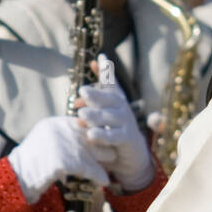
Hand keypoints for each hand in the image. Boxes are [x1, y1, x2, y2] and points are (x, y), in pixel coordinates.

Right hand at [7, 116, 109, 203]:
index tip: (104, 144)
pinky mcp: (63, 161)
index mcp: (55, 123)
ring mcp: (61, 145)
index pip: (84, 124)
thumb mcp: (46, 141)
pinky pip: (89, 168)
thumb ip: (64, 135)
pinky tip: (104, 181)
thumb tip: (89, 135)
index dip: (95, 135)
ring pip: (92, 153)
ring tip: (108, 172)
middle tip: (110, 157)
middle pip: (91, 137)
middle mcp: (59, 130)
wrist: (16, 178)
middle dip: (101, 148)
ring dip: (102, 163)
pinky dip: (98, 175)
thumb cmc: (31, 163)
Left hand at [76, 53, 153, 192]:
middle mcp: (123, 108)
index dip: (106, 71)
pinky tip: (91, 135)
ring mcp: (126, 122)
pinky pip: (115, 136)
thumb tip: (84, 88)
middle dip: (97, 95)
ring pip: (111, 117)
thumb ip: (93, 98)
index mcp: (116, 99)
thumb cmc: (112, 128)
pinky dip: (103, 135)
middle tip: (82, 92)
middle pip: (111, 99)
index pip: (111, 82)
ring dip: (96, 116)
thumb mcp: (103, 111)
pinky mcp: (127, 139)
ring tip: (81, 115)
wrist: (130, 153)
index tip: (100, 58)